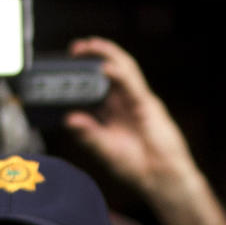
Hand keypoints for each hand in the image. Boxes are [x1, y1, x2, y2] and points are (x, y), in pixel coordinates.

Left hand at [64, 37, 193, 194]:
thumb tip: (68, 119)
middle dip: (93, 55)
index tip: (64, 66)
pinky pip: (133, 85)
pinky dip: (119, 75)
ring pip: (124, 69)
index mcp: (113, 111)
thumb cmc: (136, 167)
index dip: (82, 72)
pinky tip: (105, 68)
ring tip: (89, 45)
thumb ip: (88, 134)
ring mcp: (137, 101)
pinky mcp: (148, 106)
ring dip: (106, 54)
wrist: (162, 179)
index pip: (96, 84)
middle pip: (109, 70)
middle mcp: (125, 102)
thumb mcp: (104, 150)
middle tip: (74, 49)